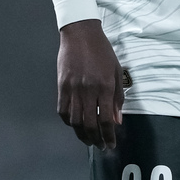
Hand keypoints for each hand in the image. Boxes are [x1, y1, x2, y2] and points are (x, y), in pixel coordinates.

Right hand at [57, 19, 123, 148]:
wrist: (81, 34)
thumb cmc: (102, 51)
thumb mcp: (116, 71)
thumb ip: (117, 97)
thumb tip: (117, 120)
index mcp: (104, 86)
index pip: (106, 120)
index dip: (108, 136)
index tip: (111, 145)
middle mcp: (88, 91)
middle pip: (89, 124)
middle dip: (96, 140)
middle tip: (100, 146)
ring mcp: (73, 89)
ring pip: (75, 121)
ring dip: (82, 135)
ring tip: (88, 140)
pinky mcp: (61, 87)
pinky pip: (63, 111)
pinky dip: (69, 122)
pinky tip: (75, 125)